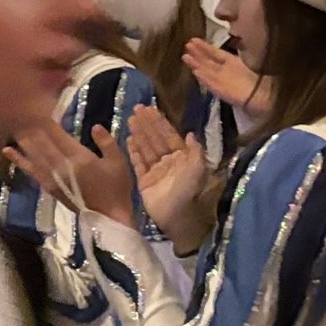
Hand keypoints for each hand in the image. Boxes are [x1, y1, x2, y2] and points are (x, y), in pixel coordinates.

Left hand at [6, 119, 135, 226]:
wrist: (108, 217)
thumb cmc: (117, 189)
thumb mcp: (119, 163)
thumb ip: (107, 143)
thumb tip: (96, 126)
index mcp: (79, 158)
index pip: (57, 135)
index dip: (45, 120)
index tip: (35, 105)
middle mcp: (62, 166)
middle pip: (41, 142)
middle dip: (28, 125)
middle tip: (14, 109)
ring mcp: (52, 177)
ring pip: (33, 153)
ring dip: (21, 138)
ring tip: (8, 122)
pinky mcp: (48, 186)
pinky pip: (30, 170)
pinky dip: (18, 159)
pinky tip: (7, 150)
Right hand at [123, 104, 213, 250]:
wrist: (176, 216)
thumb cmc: (189, 191)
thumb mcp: (197, 169)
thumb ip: (194, 151)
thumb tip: (189, 133)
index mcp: (182, 157)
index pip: (169, 135)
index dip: (160, 122)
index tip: (150, 109)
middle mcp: (168, 161)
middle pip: (155, 139)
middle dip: (147, 124)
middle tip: (137, 109)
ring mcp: (155, 170)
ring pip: (146, 148)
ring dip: (139, 133)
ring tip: (130, 119)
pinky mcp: (144, 180)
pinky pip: (137, 163)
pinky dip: (133, 151)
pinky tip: (128, 139)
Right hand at [184, 39, 271, 114]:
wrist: (265, 96)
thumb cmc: (260, 77)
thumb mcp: (249, 61)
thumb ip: (236, 55)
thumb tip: (236, 37)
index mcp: (232, 63)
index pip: (215, 53)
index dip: (205, 47)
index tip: (193, 40)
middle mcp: (224, 71)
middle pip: (208, 61)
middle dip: (197, 53)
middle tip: (186, 45)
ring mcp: (221, 81)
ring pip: (206, 71)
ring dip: (196, 64)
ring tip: (185, 57)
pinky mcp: (221, 91)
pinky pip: (210, 83)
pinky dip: (203, 77)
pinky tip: (195, 72)